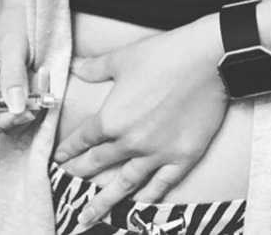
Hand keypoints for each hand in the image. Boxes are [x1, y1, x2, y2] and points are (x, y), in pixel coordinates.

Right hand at [0, 5, 37, 148]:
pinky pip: (9, 123)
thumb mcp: (14, 46)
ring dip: (9, 126)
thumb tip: (15, 106)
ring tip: (32, 107)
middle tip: (17, 113)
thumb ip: (13, 74)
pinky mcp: (5, 105)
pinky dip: (22, 118)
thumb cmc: (15, 26)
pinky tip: (37, 101)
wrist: (29, 20)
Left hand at [53, 13, 227, 228]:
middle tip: (68, 181)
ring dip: (103, 202)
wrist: (209, 58)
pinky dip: (148, 197)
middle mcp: (130, 142)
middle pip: (98, 163)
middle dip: (80, 172)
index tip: (60, 157)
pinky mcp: (182, 157)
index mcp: (112, 119)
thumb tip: (75, 66)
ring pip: (124, 184)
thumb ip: (95, 67)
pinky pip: (161, 185)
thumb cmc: (166, 54)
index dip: (69, 148)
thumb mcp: (124, 57)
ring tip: (88, 217)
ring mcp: (157, 153)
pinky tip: (138, 204)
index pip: (83, 139)